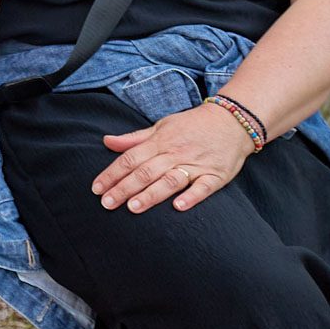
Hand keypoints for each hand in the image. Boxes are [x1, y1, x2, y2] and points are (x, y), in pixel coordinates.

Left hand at [92, 102, 255, 213]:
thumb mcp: (161, 126)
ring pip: (170, 180)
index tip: (96, 188)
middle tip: (107, 204)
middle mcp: (175, 153)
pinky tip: (179, 207)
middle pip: (146, 171)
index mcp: (160, 141)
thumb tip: (106, 141)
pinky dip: (192, 196)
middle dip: (124, 188)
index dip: (112, 173)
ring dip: (152, 194)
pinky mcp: (216, 175)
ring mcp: (196, 164)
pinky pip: (204, 187)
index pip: (130, 158)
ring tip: (134, 207)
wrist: (233, 121)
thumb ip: (134, 138)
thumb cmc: (192, 125)